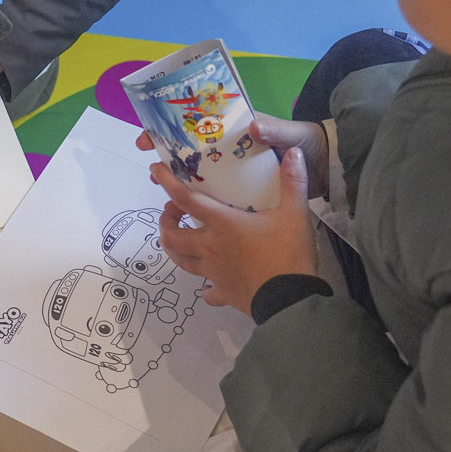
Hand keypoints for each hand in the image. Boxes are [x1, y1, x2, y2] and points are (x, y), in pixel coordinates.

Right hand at [135, 115, 327, 199]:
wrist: (328, 168)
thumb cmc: (307, 144)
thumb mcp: (292, 135)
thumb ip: (276, 131)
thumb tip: (253, 128)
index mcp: (236, 134)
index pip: (197, 129)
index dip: (170, 133)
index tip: (150, 141)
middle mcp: (231, 154)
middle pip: (192, 157)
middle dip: (169, 164)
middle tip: (153, 173)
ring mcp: (236, 176)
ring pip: (202, 181)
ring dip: (182, 190)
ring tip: (167, 201)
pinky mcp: (245, 197)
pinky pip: (220, 202)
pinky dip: (206, 211)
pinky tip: (191, 220)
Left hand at [152, 150, 315, 312]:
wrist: (291, 301)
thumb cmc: (288, 254)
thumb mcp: (295, 214)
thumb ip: (293, 182)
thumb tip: (294, 151)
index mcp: (222, 224)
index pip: (186, 199)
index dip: (167, 182)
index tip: (155, 170)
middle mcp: (210, 247)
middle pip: (173, 235)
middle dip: (165, 220)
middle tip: (172, 210)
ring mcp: (214, 273)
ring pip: (181, 261)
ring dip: (174, 248)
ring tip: (177, 238)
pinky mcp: (224, 293)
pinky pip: (207, 291)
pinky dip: (205, 288)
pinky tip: (207, 286)